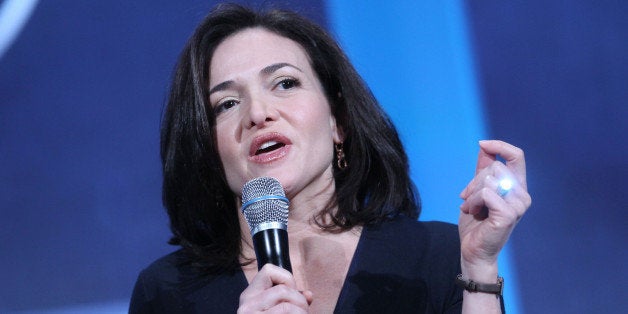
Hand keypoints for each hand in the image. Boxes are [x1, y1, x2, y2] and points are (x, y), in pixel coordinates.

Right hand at [238, 264, 312, 312]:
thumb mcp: (277, 309)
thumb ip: (291, 300)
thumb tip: (308, 295)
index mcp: (249, 296)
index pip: (268, 270)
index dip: (286, 279)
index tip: (291, 295)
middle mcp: (246, 305)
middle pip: (282, 290)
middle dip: (300, 301)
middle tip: (303, 312)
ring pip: (287, 306)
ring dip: (301, 312)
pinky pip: (286, 313)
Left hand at [458, 140, 530, 276]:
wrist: (474, 249)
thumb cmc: (477, 222)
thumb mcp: (478, 190)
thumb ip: (484, 170)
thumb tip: (484, 146)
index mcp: (517, 187)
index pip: (517, 156)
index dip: (500, 145)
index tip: (482, 143)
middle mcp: (522, 194)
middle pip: (495, 168)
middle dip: (474, 181)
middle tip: (467, 198)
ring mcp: (518, 205)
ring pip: (488, 180)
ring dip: (472, 194)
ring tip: (471, 208)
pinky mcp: (509, 214)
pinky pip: (486, 193)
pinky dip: (473, 201)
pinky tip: (473, 212)